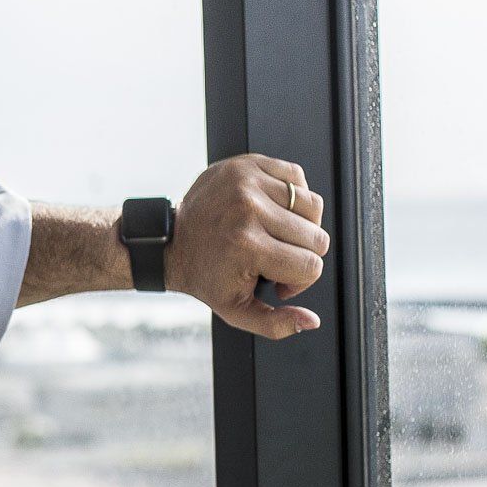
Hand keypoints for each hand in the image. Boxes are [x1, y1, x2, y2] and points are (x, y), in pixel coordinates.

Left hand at [170, 153, 328, 338]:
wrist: (170, 242)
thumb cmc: (204, 276)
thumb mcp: (235, 311)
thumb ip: (275, 324)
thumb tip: (312, 320)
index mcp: (247, 245)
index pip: (311, 266)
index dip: (299, 281)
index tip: (277, 282)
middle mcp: (248, 209)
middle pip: (316, 238)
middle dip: (302, 255)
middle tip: (275, 259)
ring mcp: (247, 181)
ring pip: (312, 206)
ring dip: (300, 225)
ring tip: (274, 234)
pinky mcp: (247, 162)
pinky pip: (296, 176)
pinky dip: (292, 195)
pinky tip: (272, 211)